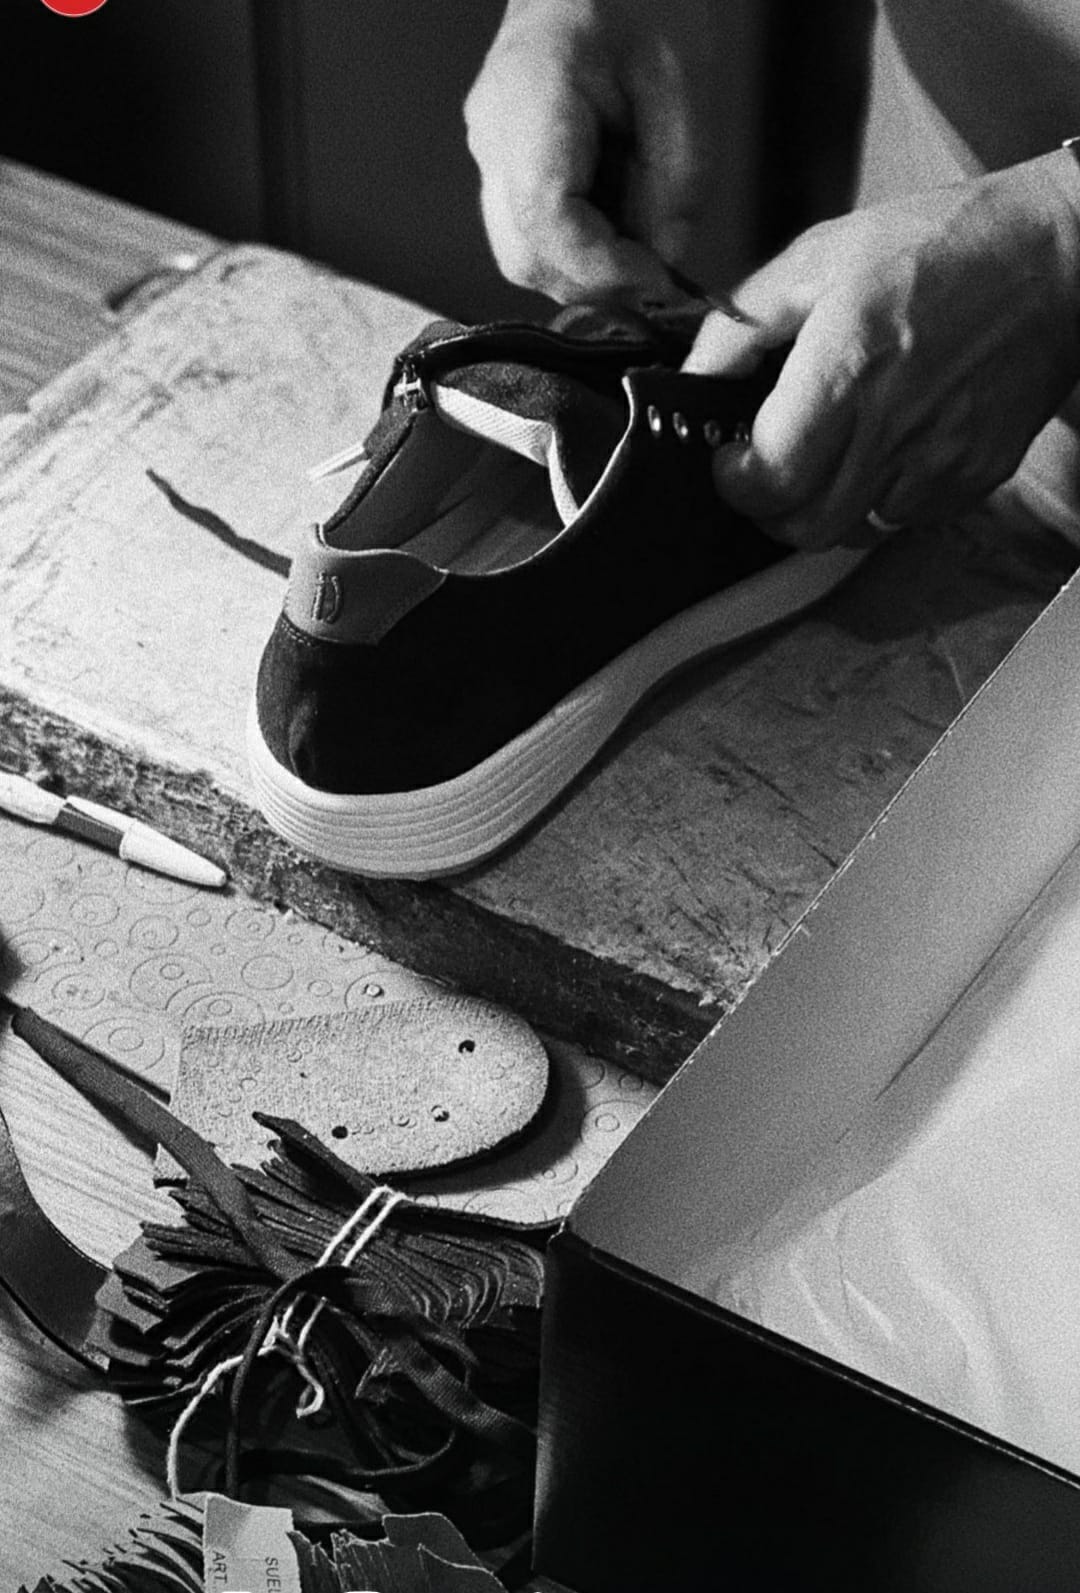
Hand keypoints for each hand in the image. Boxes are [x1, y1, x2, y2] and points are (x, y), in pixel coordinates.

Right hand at [465, 0, 719, 303]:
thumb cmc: (641, 1)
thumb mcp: (682, 84)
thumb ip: (678, 183)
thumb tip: (666, 262)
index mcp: (531, 101)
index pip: (546, 221)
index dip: (603, 268)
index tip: (656, 278)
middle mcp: (493, 137)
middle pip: (525, 256)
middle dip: (596, 281)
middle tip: (655, 273)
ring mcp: (489, 154)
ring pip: (525, 256)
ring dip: (588, 269)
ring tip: (641, 240)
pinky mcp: (503, 166)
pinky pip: (533, 234)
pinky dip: (581, 248)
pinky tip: (619, 220)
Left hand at [684, 151, 1079, 548]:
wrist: (1058, 255)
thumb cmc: (940, 244)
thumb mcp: (821, 256)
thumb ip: (744, 323)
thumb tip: (694, 375)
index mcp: (847, 368)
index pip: (770, 479)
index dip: (737, 483)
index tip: (732, 461)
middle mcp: (892, 426)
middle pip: (803, 527)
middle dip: (770, 510)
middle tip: (768, 471)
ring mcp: (939, 459)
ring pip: (853, 532)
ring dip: (825, 507)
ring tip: (829, 458)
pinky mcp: (976, 475)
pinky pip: (906, 519)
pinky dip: (881, 500)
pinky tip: (884, 451)